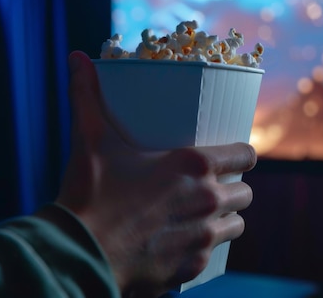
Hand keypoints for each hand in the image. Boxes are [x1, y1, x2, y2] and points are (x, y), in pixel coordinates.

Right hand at [56, 51, 256, 296]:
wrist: (78, 253)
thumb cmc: (89, 193)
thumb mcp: (91, 139)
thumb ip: (87, 96)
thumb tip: (77, 58)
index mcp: (193, 165)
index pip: (244, 155)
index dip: (244, 155)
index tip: (237, 156)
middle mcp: (207, 200)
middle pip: (245, 193)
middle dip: (234, 188)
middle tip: (214, 187)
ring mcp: (202, 236)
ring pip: (236, 225)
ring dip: (226, 218)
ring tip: (206, 215)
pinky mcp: (192, 265)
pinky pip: (213, 254)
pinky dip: (203, 247)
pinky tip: (185, 241)